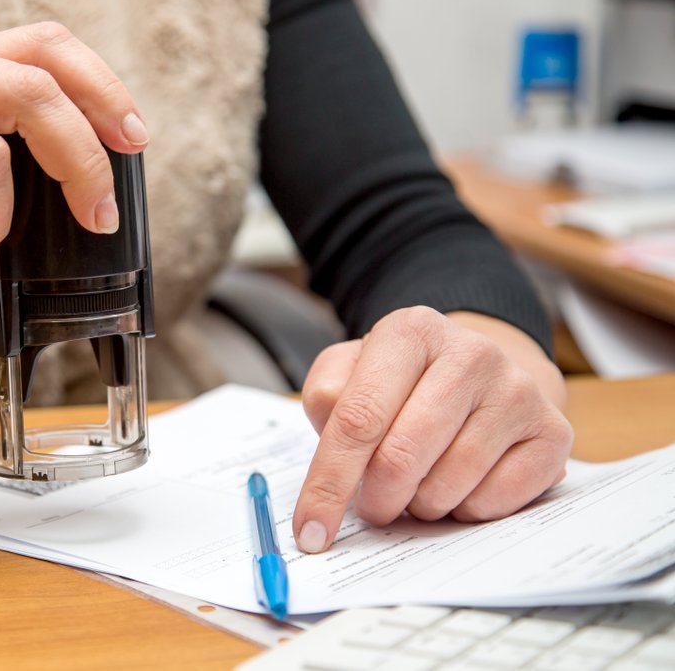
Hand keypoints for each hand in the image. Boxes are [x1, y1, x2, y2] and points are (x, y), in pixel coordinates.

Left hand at [292, 306, 571, 552]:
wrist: (481, 374)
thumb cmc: (402, 383)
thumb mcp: (351, 372)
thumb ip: (326, 400)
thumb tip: (332, 458)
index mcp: (411, 331)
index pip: (358, 417)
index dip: (329, 482)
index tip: (310, 531)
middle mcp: (471, 353)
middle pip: (401, 457)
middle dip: (377, 499)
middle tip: (374, 505)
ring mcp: (518, 391)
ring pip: (448, 486)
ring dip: (420, 505)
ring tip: (418, 483)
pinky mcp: (553, 432)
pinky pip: (494, 502)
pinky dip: (465, 510)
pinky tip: (460, 485)